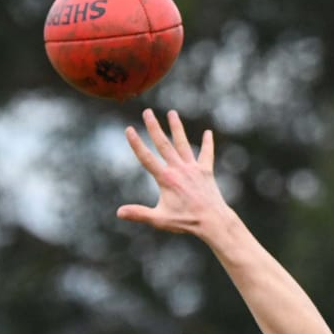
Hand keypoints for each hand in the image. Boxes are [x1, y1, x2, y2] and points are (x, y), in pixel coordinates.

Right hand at [117, 109, 229, 237]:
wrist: (214, 221)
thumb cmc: (187, 222)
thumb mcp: (160, 219)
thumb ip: (139, 214)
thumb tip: (119, 212)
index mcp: (166, 179)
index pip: (146, 158)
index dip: (136, 143)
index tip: (129, 129)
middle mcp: (179, 169)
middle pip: (163, 144)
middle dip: (154, 127)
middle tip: (147, 112)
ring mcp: (193, 169)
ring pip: (183, 144)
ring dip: (177, 128)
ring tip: (172, 113)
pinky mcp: (206, 172)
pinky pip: (207, 155)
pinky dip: (207, 144)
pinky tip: (208, 133)